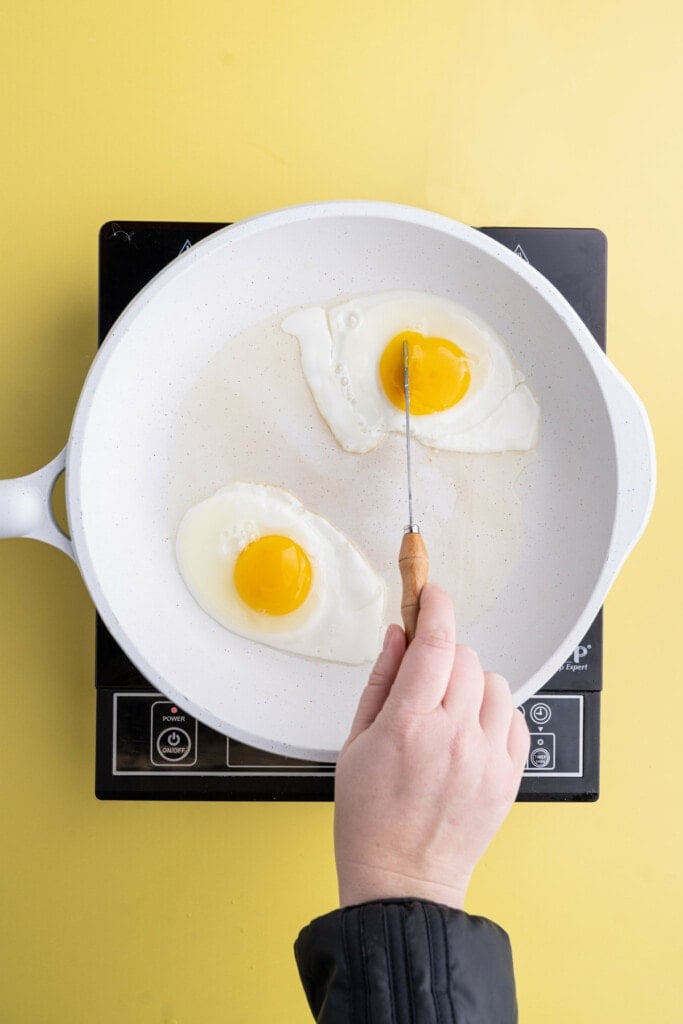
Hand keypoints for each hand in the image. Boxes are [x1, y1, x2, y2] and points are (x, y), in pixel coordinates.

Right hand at [334, 583, 529, 909]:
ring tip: (447, 714)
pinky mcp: (508, 777)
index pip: (434, 642)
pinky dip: (492, 713)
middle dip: (443, 655)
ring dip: (470, 683)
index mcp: (408, 726)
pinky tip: (468, 734)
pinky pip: (512, 716)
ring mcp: (486, 758)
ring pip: (494, 682)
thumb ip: (380, 681)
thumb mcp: (355, 742)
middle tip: (425, 680)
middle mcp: (453, 737)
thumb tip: (399, 635)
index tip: (433, 593)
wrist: (403, 879)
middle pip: (465, 657)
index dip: (436, 606)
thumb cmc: (369, 817)